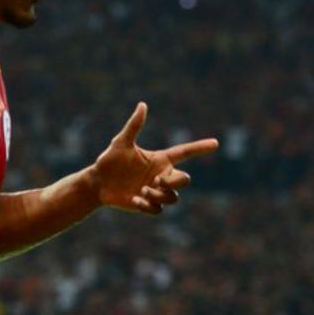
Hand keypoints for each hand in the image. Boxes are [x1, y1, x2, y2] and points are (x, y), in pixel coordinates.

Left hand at [91, 102, 217, 213]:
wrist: (98, 183)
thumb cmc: (109, 161)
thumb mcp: (121, 143)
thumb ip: (134, 126)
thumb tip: (142, 105)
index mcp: (159, 160)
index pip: (184, 152)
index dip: (200, 147)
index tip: (215, 143)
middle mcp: (160, 176)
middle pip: (184, 180)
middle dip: (173, 183)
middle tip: (155, 182)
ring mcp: (155, 192)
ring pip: (173, 198)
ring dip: (159, 195)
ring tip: (141, 191)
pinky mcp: (147, 205)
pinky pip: (158, 209)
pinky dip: (148, 205)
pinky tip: (135, 200)